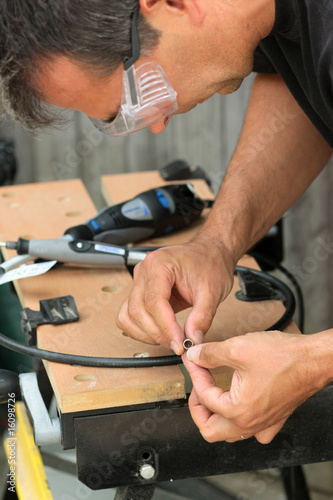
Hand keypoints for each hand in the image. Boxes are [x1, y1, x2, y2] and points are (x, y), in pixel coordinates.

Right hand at [116, 236, 234, 353]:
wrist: (209, 253)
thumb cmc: (210, 264)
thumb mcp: (212, 291)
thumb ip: (202, 317)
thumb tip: (192, 340)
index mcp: (159, 264)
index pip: (154, 302)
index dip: (165, 327)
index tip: (179, 343)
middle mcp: (144, 271)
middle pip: (138, 310)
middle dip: (157, 333)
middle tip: (178, 344)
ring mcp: (139, 281)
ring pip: (128, 315)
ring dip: (146, 334)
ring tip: (169, 339)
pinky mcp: (139, 292)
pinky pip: (128, 315)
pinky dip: (139, 329)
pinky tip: (158, 333)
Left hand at [183, 331, 320, 442]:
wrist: (313, 359)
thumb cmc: (283, 357)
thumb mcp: (237, 348)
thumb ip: (210, 354)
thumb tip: (195, 356)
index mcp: (238, 411)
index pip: (204, 397)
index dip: (195, 375)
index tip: (193, 360)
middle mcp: (250, 423)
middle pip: (210, 430)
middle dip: (198, 408)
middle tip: (196, 387)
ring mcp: (264, 424)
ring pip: (230, 433)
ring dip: (217, 417)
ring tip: (212, 394)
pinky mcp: (275, 418)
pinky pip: (254, 431)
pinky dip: (241, 422)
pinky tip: (239, 406)